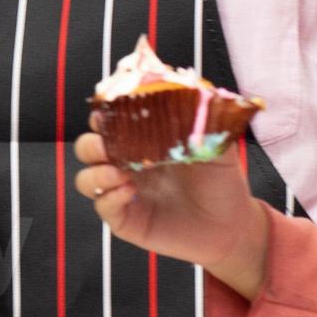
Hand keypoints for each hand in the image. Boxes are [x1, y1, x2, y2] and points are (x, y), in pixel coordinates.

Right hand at [71, 129, 271, 297]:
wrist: (231, 225)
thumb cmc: (222, 182)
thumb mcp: (216, 144)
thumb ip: (202, 119)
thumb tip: (188, 91)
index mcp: (142, 141)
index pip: (108, 122)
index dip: (103, 114)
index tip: (109, 110)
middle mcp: (127, 165)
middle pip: (87, 148)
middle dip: (91, 144)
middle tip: (107, 146)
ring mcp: (123, 193)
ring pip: (85, 179)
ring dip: (96, 173)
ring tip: (120, 174)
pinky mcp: (125, 219)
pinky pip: (102, 206)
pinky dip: (110, 198)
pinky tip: (131, 193)